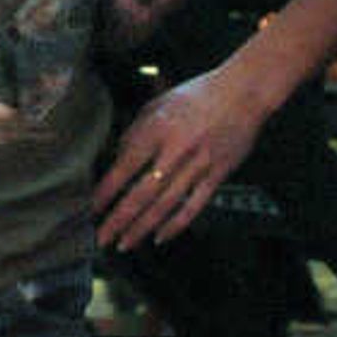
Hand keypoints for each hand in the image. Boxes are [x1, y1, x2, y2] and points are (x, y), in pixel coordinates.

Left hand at [95, 71, 261, 249]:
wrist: (245, 92)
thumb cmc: (200, 94)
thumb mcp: (160, 103)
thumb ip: (137, 129)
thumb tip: (118, 156)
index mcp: (159, 128)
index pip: (125, 166)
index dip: (106, 190)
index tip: (91, 208)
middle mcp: (177, 149)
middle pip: (142, 193)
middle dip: (118, 219)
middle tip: (101, 238)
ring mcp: (199, 164)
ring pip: (165, 205)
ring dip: (142, 228)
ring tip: (124, 243)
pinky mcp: (217, 175)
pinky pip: (194, 206)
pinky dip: (176, 225)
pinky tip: (160, 237)